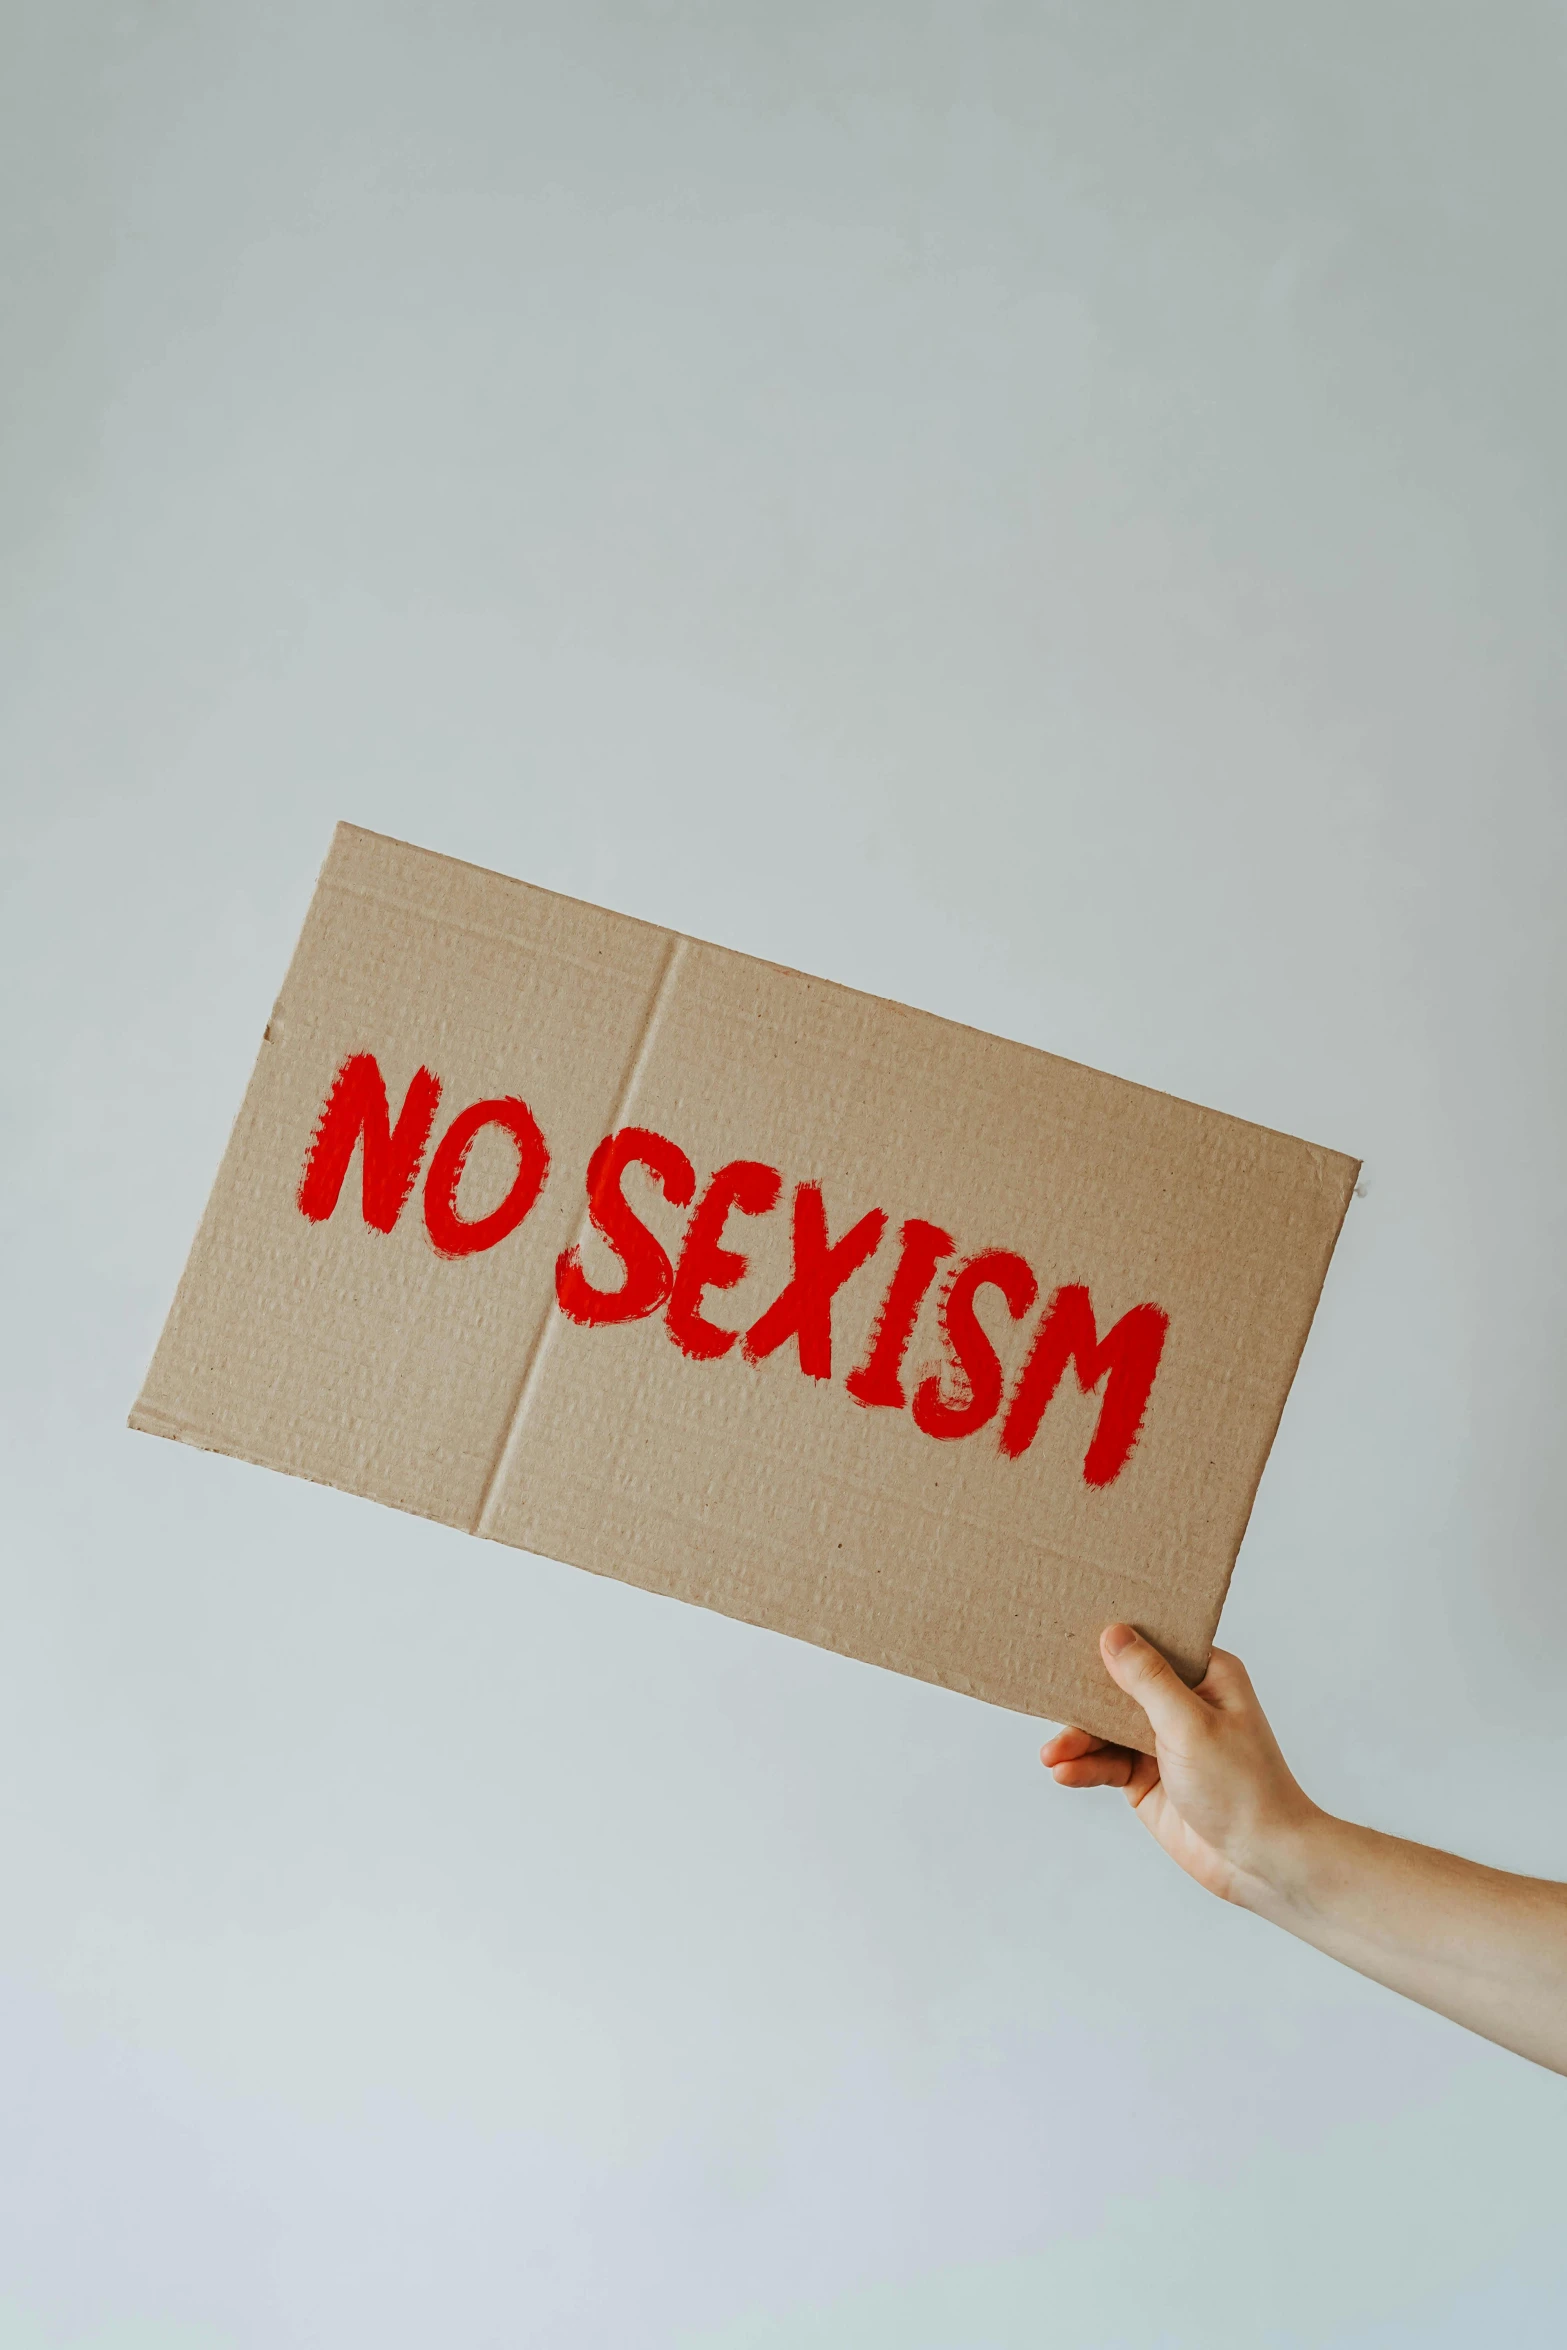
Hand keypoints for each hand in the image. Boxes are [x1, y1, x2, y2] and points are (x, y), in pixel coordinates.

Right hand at [1040, 1624, 1322, 1908]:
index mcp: (1207, 1675)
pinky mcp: (1147, 1777)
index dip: (1114, 1638)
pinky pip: (1106, 1763)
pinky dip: (1084, 1767)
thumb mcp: (1190, 1724)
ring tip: (1053, 1755)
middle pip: (1119, 1686)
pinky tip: (1065, 1772)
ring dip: (1078, 1740)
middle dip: (1084, 1698)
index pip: (1152, 1643)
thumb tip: (1113, 1633)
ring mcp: (1163, 1741)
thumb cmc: (1244, 1788)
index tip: (1072, 1633)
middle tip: (1050, 1700)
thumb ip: (1148, 1679)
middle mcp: (1184, 1703)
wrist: (1260, 1862)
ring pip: (1106, 1728)